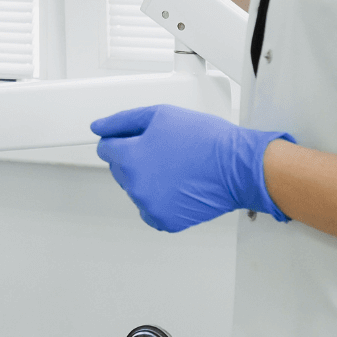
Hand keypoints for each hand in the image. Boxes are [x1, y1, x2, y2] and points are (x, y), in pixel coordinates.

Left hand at [92, 104, 294, 231]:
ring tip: (177, 166)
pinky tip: (178, 185)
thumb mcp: (160, 114)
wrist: (237, 167)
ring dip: (148, 178)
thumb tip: (99, 127)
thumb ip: (123, 121)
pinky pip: (150, 208)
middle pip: (120, 170)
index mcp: (130, 158)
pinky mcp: (165, 221)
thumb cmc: (205, 140)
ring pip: (136, 189)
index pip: (105, 149)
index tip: (137, 140)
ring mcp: (149, 206)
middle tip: (164, 150)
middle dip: (135, 159)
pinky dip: (160, 198)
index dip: (122, 140)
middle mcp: (135, 186)